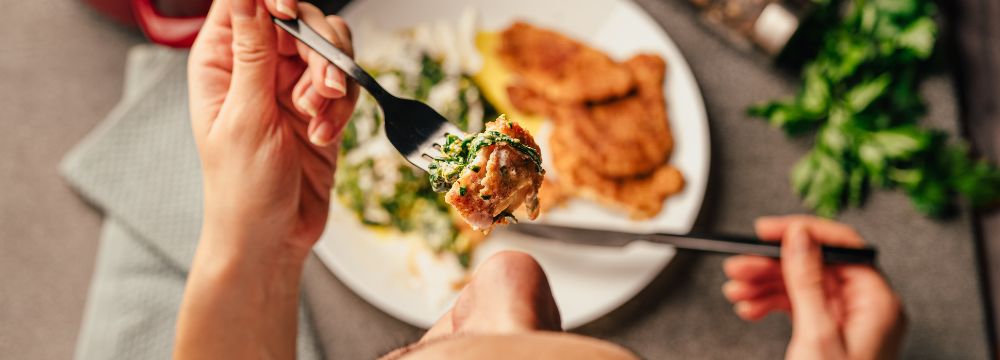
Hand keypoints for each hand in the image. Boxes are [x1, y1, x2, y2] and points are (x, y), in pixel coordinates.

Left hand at [188, 0, 357, 261]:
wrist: (272, 237)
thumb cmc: (241, 186)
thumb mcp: (246, 116)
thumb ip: (254, 51)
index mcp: (221, 61)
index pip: (244, 4)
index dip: (272, 0)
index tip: (288, 11)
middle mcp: (256, 65)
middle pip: (299, 20)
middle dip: (319, 52)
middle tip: (323, 90)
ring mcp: (291, 85)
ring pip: (330, 49)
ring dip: (335, 82)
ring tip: (320, 118)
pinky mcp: (321, 107)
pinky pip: (346, 84)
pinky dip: (343, 108)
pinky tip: (324, 134)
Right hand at [722, 216, 905, 359]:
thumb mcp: (816, 334)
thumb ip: (808, 280)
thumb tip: (800, 236)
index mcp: (877, 302)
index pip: (842, 246)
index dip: (802, 232)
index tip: (766, 230)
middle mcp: (866, 308)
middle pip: (815, 265)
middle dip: (771, 265)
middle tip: (738, 266)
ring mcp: (849, 321)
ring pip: (802, 285)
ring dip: (764, 284)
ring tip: (736, 291)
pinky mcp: (831, 334)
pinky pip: (798, 306)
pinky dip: (770, 304)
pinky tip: (749, 308)